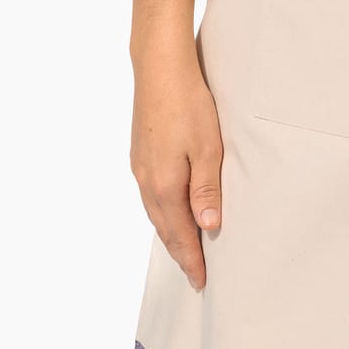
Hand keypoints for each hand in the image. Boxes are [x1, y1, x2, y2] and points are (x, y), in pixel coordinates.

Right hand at [129, 44, 223, 290]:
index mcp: (164, 185)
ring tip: (185, 250)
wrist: (159, 67)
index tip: (202, 281)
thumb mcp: (208, 147)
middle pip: (164, 229)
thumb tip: (208, 228)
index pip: (180, 234)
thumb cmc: (188, 103)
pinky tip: (171, 212)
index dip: (192, 259)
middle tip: (195, 276)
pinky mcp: (139, 154)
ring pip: (155, 213)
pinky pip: (151, 196)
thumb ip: (206, 189)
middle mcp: (147, 181)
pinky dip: (162, 213)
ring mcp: (140, 167)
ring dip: (171, 234)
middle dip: (181, 254)